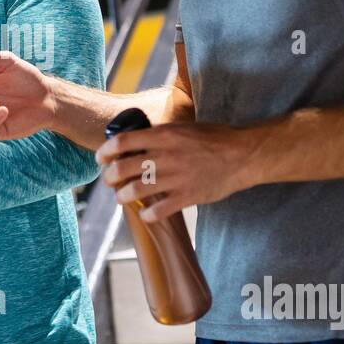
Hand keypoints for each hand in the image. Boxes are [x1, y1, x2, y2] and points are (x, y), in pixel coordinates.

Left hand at [95, 122, 264, 221]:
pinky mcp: (187, 196)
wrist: (242, 155)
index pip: (122, 141)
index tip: (101, 157)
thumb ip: (160, 136)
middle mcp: (165, 156)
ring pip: (135, 190)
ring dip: (123, 196)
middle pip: (123, 168)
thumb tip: (137, 142)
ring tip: (122, 197)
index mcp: (163, 135)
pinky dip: (148, 214)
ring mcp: (176, 177)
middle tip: (109, 180)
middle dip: (110, 176)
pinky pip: (159, 210)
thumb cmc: (214, 138)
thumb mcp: (183, 128)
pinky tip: (146, 214)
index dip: (106, 151)